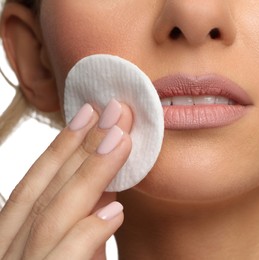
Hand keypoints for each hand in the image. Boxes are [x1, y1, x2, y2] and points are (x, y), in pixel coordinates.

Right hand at [0, 100, 131, 258]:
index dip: (60, 147)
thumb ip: (85, 228)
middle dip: (80, 147)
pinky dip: (88, 233)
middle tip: (112, 111)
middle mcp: (9, 252)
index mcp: (13, 240)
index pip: (34, 187)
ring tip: (120, 140)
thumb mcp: (75, 256)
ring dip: (90, 174)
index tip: (88, 114)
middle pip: (44, 192)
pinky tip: (117, 211)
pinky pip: (63, 258)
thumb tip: (110, 191)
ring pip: (51, 215)